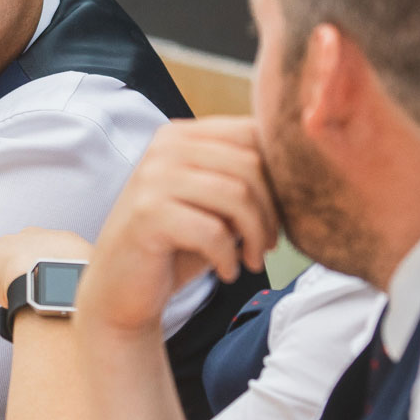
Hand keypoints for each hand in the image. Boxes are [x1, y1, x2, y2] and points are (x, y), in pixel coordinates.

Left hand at [0, 228, 93, 307]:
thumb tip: (115, 312)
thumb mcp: (100, 286)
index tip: (30, 286)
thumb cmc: (81, 285)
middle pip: (13, 253)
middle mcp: (31, 240)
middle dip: (5, 272)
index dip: (33, 270)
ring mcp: (5, 250)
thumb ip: (100, 295)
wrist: (54, 278)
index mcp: (60, 244)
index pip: (42, 254)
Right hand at [76, 117, 278, 337]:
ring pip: (236, 195)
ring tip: (251, 260)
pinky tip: (226, 271)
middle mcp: (166, 147)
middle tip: (268, 245)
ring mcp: (153, 178)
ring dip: (255, 235)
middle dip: (272, 211)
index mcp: (183, 134)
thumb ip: (241, 178)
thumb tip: (298, 175)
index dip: (280, 174)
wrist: (120, 288)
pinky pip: (213, 231)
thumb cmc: (175, 245)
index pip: (252, 132)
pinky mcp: (148, 214)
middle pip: (250, 163)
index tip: (281, 213)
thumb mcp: (211, 203)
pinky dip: (229, 257)